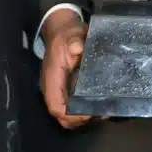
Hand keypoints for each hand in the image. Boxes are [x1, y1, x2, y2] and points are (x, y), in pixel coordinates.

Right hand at [39, 8, 96, 129]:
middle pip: (60, 115)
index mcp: (51, 78)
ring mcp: (55, 90)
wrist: (61, 31)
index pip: (56, 106)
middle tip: (99, 113)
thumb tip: (77, 48)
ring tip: (100, 111)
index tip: (90, 114)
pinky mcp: (61, 89)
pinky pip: (67, 106)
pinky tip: (95, 105)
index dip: (71, 115)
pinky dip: (80, 110)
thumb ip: (75, 41)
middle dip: (78, 120)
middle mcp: (51, 87)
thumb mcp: (73, 34)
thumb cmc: (68, 35)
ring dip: (80, 117)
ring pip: (64, 114)